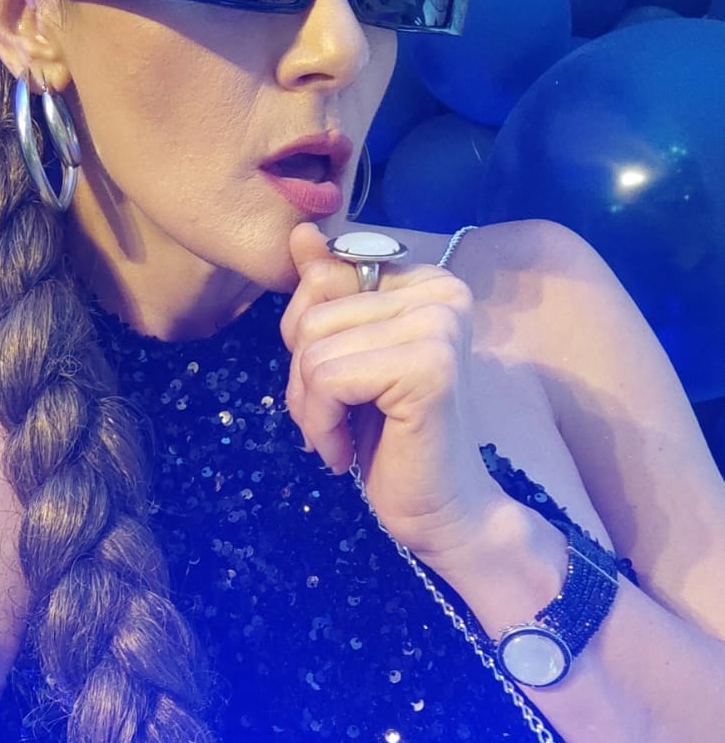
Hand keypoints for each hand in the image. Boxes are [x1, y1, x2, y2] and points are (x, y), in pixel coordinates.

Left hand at [280, 222, 508, 568]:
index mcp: (426, 279)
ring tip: (343, 435)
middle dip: (303, 377)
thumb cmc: (390, 439)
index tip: (339, 386)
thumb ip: (326, 293)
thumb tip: (299, 229)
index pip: (322, 276)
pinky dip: (321, 425)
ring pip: (312, 348)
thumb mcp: (345, 357)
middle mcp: (442, 290)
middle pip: (312, 311)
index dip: (307, 339)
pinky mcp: (430, 368)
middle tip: (336, 419)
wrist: (442, 513)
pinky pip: (326, 379)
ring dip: (309, 406)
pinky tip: (347, 453)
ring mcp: (440, 326)